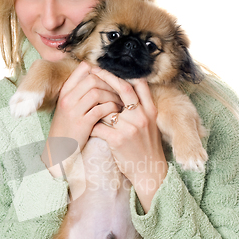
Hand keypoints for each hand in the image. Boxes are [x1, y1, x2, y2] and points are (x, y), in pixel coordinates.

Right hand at [41, 62, 122, 175]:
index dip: (101, 71)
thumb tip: (101, 76)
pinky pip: (100, 109)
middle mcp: (67, 98)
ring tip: (120, 102)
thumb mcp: (70, 106)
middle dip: (110, 83)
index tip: (111, 79)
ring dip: (112, 96)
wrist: (59, 150)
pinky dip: (111, 109)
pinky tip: (117, 112)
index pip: (83, 69)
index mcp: (65, 91)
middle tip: (120, 90)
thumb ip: (81, 91)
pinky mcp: (82, 124)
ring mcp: (73, 111)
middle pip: (92, 79)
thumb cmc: (69, 127)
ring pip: (97, 92)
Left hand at [90, 68, 167, 212]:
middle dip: (106, 76)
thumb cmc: (147, 149)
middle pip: (123, 88)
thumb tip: (128, 92)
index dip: (124, 73)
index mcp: (150, 110)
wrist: (150, 172)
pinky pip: (99, 127)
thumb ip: (142, 109)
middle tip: (93, 70)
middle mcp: (142, 116)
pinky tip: (87, 128)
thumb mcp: (151, 126)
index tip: (110, 66)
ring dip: (95, 106)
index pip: (139, 84)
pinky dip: (91, 126)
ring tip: (87, 105)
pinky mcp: (118, 139)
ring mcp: (130, 127)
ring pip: (107, 108)